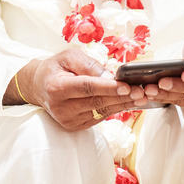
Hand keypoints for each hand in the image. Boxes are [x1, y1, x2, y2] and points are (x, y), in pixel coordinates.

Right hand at [28, 48, 146, 130]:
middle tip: (142, 91)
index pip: (86, 88)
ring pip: (101, 111)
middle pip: (97, 102)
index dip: (108, 87)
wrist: (40, 87)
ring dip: (124, 104)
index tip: (127, 86)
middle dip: (122, 97)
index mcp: (56, 88)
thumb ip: (89, 64)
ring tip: (142, 97)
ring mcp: (68, 120)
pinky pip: (100, 117)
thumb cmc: (56, 68)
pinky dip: (116, 108)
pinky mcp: (76, 126)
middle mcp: (61, 107)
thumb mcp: (69, 56)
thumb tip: (110, 76)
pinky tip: (130, 102)